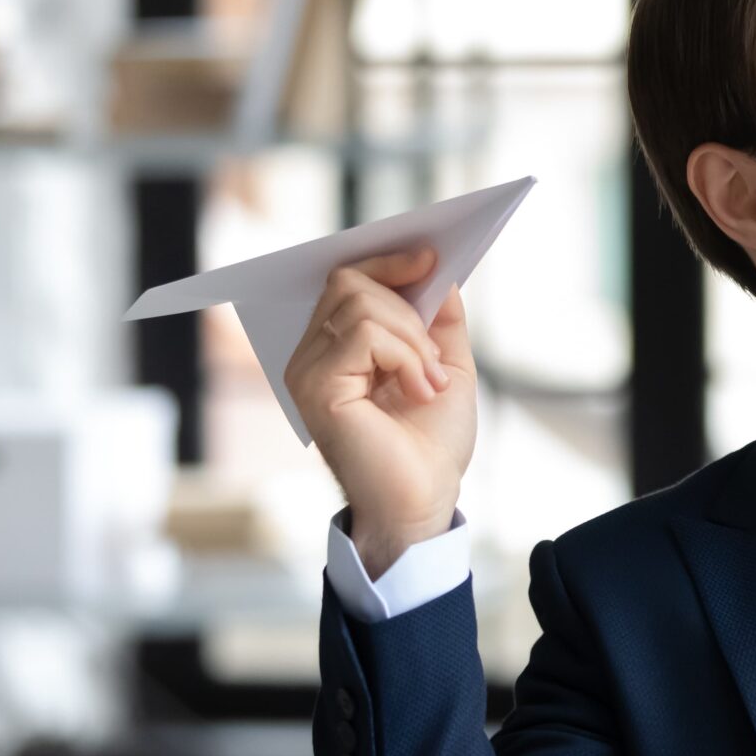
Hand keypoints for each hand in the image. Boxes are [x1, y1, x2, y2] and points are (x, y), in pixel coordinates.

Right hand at [282, 248, 476, 576]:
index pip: (347, 279)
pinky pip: (364, 334)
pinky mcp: (315, 386)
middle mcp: (311, 354)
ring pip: (361, 303)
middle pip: (351, 281)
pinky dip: (406, 356)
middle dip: (408, 308)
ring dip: (414, 340)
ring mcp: (307, 369)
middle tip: (435, 360)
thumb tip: (436, 268)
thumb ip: (439, 317)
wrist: (425, 500)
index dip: (388, 262)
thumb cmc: (432, 445)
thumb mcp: (448, 365)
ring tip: (429, 383)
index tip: (431, 256)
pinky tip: (420, 391)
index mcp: (336, 347)